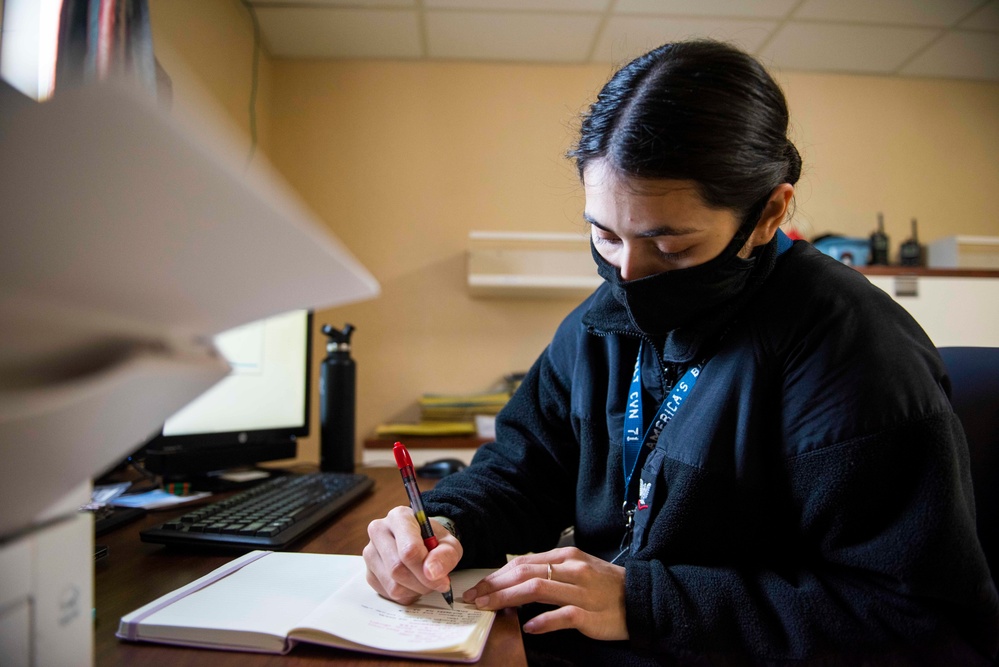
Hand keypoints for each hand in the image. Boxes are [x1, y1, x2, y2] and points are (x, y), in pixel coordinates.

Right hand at [363, 506, 461, 604]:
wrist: (423, 542)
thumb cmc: (434, 540)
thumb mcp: (449, 543)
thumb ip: (446, 555)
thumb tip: (432, 572)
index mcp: (399, 517)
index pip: (408, 549)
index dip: (426, 569)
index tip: (442, 580)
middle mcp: (379, 531)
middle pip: (397, 568)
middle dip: (422, 583)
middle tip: (438, 583)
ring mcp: (370, 552)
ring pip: (393, 584)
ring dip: (416, 590)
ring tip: (426, 580)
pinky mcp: (369, 572)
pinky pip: (388, 593)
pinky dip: (406, 594)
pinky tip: (414, 583)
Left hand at [463, 546, 627, 640]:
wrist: (642, 599)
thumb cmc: (606, 586)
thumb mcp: (577, 569)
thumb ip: (550, 572)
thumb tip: (516, 579)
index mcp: (566, 556)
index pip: (523, 562)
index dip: (497, 574)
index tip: (479, 586)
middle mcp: (572, 569)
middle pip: (524, 573)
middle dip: (494, 585)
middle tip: (474, 598)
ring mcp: (581, 591)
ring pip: (537, 589)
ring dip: (507, 599)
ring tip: (489, 607)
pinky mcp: (591, 615)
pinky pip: (563, 616)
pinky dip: (543, 621)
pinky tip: (528, 627)